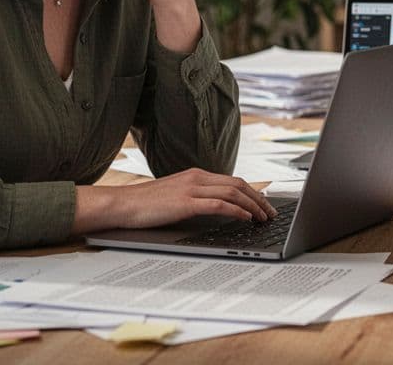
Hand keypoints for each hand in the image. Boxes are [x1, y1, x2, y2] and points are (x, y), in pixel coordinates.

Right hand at [74, 168, 276, 232]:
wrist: (121, 204)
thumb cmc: (145, 204)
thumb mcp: (175, 196)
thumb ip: (195, 197)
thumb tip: (216, 208)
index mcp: (196, 174)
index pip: (233, 180)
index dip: (253, 192)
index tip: (264, 204)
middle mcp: (197, 177)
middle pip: (239, 184)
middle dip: (259, 198)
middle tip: (270, 213)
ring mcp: (192, 188)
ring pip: (233, 192)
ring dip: (253, 205)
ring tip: (263, 218)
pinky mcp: (186, 202)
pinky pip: (219, 204)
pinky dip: (237, 210)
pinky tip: (245, 218)